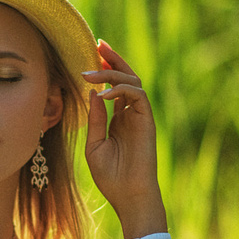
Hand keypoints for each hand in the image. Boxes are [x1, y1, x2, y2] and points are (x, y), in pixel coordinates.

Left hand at [83, 41, 167, 238]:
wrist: (128, 195)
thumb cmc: (110, 176)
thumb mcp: (94, 145)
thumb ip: (95, 119)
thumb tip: (93, 92)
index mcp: (119, 118)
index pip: (114, 86)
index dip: (104, 69)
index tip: (91, 54)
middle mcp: (132, 113)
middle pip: (126, 76)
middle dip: (112, 58)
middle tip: (98, 43)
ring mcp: (141, 116)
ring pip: (132, 81)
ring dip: (112, 72)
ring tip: (90, 72)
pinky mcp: (147, 121)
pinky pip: (137, 95)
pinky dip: (120, 90)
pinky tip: (103, 95)